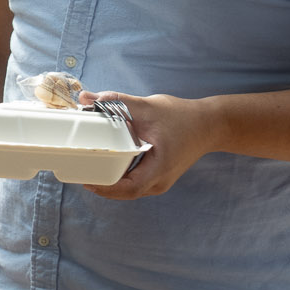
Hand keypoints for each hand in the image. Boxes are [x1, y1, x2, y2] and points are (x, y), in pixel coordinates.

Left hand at [77, 89, 220, 199]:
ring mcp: (160, 181)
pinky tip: (106, 166)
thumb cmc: (182, 117)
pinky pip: (134, 183)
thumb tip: (85, 97)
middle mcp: (160, 181)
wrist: (210, 124)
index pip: (129, 188)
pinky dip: (119, 177)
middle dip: (102, 185)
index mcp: (160, 167)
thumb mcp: (148, 107)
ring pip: (129, 190)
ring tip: (88, 169)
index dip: (106, 188)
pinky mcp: (158, 177)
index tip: (86, 179)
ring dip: (109, 182)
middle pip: (126, 192)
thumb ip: (116, 101)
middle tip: (80, 171)